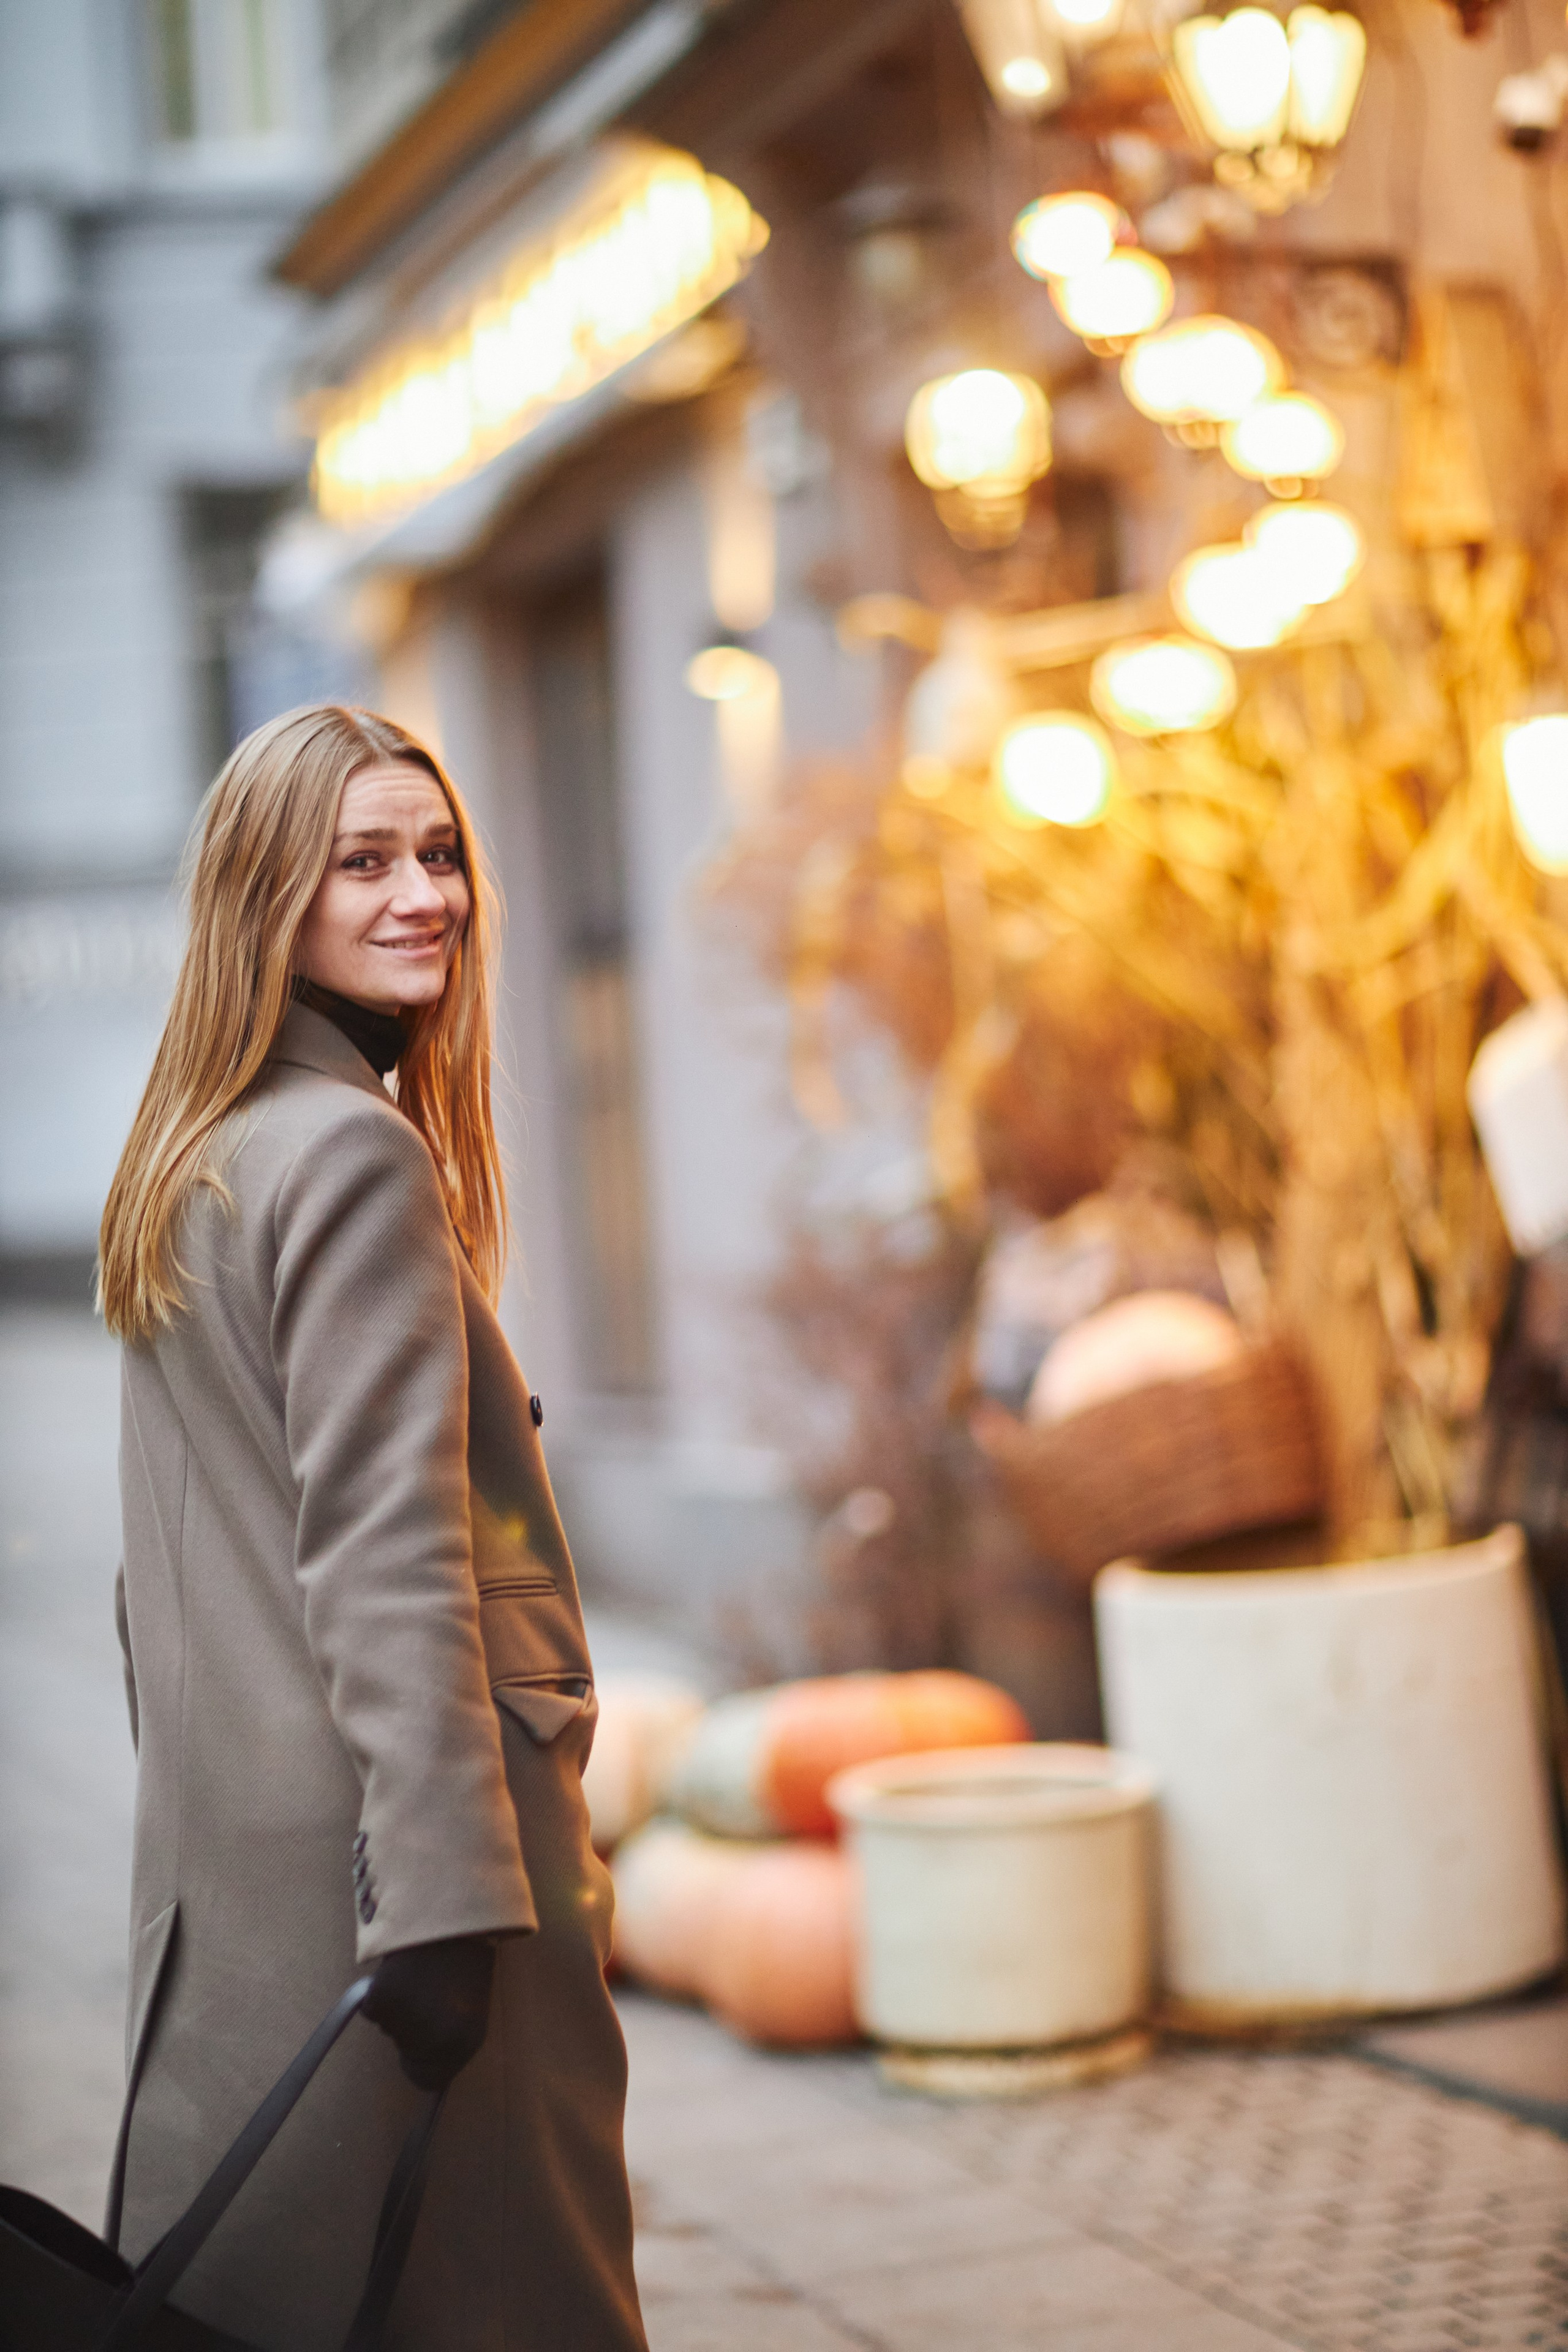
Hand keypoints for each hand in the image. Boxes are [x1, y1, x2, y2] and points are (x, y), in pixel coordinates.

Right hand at [362, 1934, 495, 2089]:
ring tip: (420, 1976)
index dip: (422, 2065)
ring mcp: (405, 2022)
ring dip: (400, 2009)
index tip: (421, 2051)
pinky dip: (381, 1993)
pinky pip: (372, 2008)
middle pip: (406, 2054)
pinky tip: (400, 1970)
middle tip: (426, 1996)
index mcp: (463, 2043)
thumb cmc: (465, 1956)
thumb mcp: (472, 2005)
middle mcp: (433, 2042)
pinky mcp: (380, 2001)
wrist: (450, 1913)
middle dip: (412, 2033)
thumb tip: (429, 2069)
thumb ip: (453, 2040)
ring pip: (390, 2028)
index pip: (429, 2080)